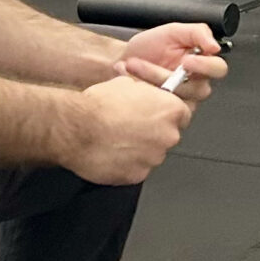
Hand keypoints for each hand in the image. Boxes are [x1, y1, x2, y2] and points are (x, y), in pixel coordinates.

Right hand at [67, 74, 191, 183]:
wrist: (77, 128)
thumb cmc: (99, 105)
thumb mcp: (127, 84)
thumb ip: (145, 93)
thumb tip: (144, 95)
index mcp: (170, 110)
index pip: (182, 115)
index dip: (166, 114)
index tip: (157, 115)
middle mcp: (168, 136)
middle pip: (168, 136)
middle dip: (153, 132)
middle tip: (131, 127)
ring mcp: (154, 158)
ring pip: (152, 154)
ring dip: (140, 149)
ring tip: (117, 140)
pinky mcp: (138, 175)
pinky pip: (137, 169)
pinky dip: (127, 164)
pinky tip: (112, 154)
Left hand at [120, 21, 226, 110]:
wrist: (123, 58)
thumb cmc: (150, 46)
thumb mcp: (174, 30)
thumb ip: (198, 32)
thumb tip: (215, 46)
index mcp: (202, 62)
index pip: (218, 68)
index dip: (205, 66)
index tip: (187, 60)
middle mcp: (196, 83)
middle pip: (198, 89)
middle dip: (167, 76)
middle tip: (148, 65)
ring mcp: (182, 100)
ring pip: (177, 99)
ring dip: (151, 80)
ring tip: (133, 66)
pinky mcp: (166, 112)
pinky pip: (161, 108)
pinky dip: (143, 90)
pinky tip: (132, 78)